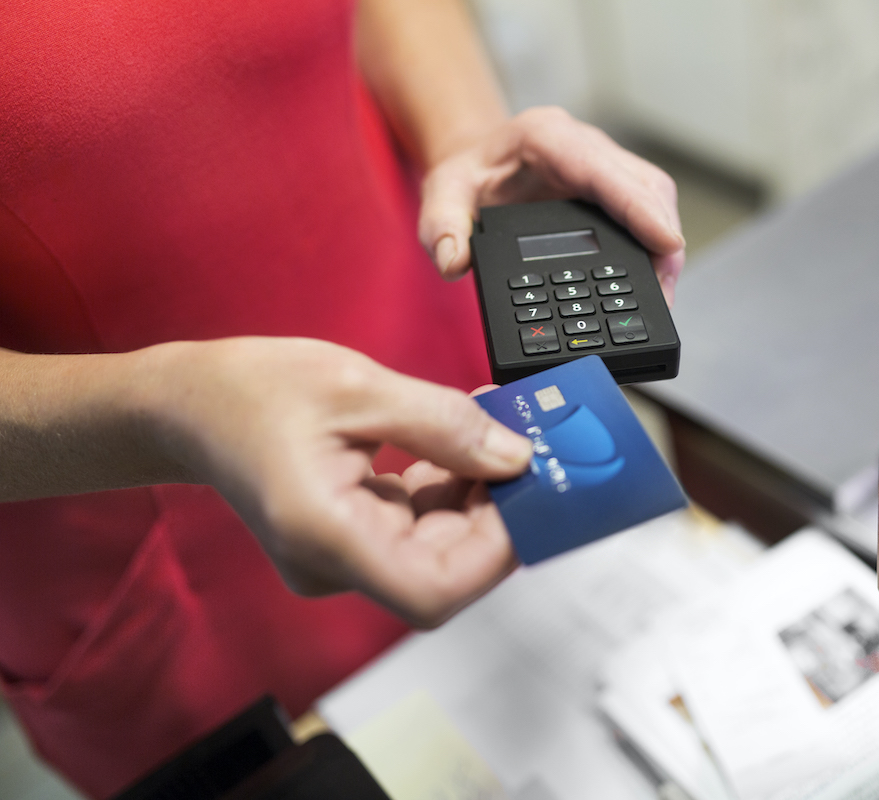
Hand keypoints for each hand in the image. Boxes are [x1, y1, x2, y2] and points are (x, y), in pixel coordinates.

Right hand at [147, 337, 531, 626]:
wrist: (186, 404)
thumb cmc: (250, 392)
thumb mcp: (359, 387)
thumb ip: (444, 424)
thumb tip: (515, 456)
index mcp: (325, 534)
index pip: (433, 590)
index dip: (496, 555)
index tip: (532, 498)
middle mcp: (329, 562)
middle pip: (441, 570)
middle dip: (494, 514)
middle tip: (527, 453)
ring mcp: (336, 557)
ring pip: (432, 548)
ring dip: (474, 497)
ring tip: (494, 435)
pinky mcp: (345, 539)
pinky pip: (411, 528)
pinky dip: (443, 490)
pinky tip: (457, 445)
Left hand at [418, 106, 686, 304]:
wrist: (474, 159)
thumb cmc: (465, 175)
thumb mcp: (440, 196)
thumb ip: (441, 228)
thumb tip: (453, 262)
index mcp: (547, 139)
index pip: (606, 173)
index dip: (641, 209)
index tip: (666, 245)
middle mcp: (584, 146)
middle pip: (645, 186)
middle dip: (662, 238)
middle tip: (663, 294)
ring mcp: (604, 164)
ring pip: (654, 197)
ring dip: (664, 245)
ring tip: (661, 297)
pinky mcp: (612, 185)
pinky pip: (645, 209)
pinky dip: (653, 243)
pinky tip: (650, 281)